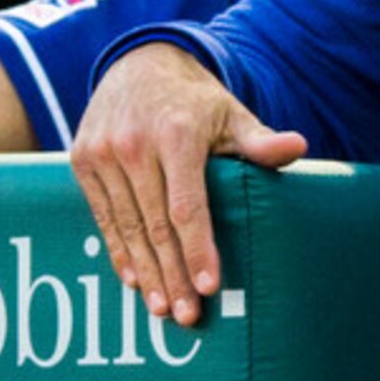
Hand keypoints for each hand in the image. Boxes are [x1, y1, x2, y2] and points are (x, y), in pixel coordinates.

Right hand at [69, 42, 306, 328]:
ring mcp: (103, 155)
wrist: (138, 64)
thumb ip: (260, 140)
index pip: (188, 206)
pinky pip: (103, 216)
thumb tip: (298, 148)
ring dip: (144, 272)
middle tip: (186, 315)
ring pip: (128, 227)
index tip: (209, 285)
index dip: (197, 249)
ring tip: (161, 307)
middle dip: (172, 273)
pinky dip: (118, 250)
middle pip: (156, 225)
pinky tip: (132, 279)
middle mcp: (135, 146)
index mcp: (178, 135)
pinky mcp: (82, 163)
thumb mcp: (232, 113)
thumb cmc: (196, 100)